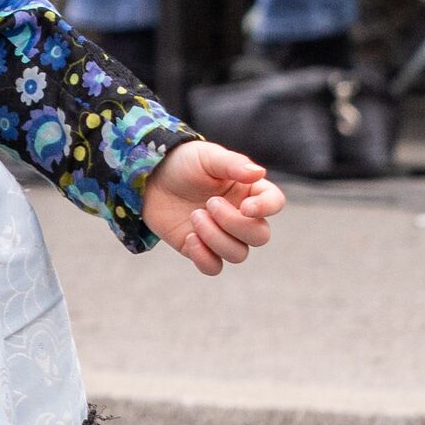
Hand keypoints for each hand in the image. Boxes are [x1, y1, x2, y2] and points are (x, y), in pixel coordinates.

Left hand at [141, 138, 283, 271]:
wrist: (150, 178)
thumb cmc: (183, 163)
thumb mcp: (207, 157)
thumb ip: (232, 164)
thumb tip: (259, 173)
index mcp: (250, 191)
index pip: (274, 203)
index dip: (266, 208)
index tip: (245, 206)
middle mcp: (242, 216)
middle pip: (260, 236)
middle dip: (234, 224)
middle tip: (208, 204)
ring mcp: (222, 235)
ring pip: (238, 254)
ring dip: (216, 238)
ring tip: (194, 215)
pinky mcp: (200, 249)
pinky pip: (213, 267)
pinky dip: (204, 258)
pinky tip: (189, 238)